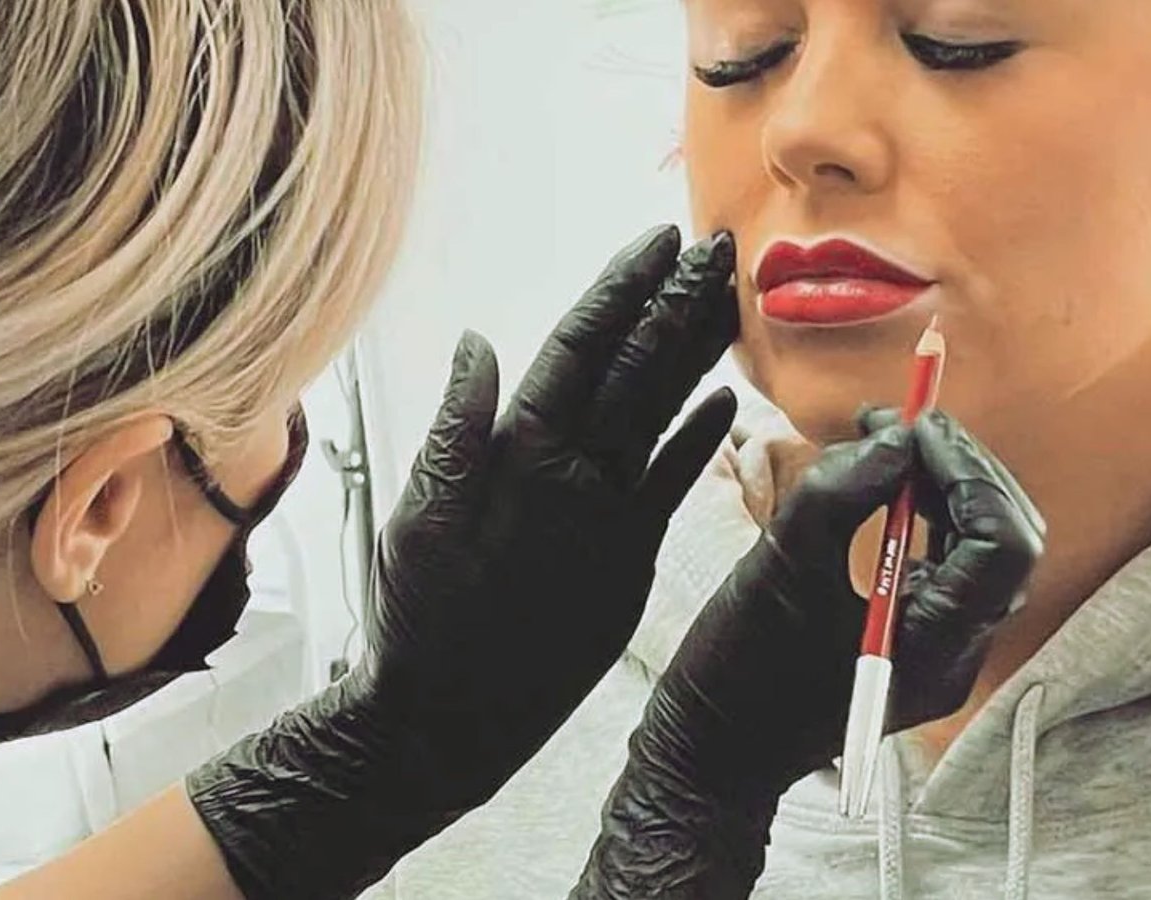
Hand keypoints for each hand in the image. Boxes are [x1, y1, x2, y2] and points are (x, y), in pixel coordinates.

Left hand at [188, 225, 741, 899]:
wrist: (450, 711)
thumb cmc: (422, 619)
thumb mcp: (428, 523)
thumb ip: (458, 434)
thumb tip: (475, 344)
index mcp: (517, 446)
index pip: (578, 349)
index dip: (618, 292)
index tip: (658, 242)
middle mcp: (566, 461)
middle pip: (630, 367)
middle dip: (671, 304)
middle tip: (715, 250)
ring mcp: (602, 500)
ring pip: (657, 409)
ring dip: (693, 355)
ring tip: (729, 304)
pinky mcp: (628, 544)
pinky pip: (669, 479)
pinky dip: (696, 441)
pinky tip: (723, 403)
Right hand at [573, 409, 1044, 899]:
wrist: (713, 749)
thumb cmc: (739, 671)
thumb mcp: (780, 568)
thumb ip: (839, 495)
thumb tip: (894, 436)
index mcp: (936, 647)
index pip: (1000, 542)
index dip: (965, 470)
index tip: (909, 427)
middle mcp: (957, 653)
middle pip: (1004, 539)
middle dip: (960, 467)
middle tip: (900, 419)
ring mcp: (941, 649)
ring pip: (981, 547)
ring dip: (945, 484)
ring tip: (887, 440)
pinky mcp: (916, 639)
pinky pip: (948, 563)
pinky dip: (927, 513)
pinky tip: (887, 485)